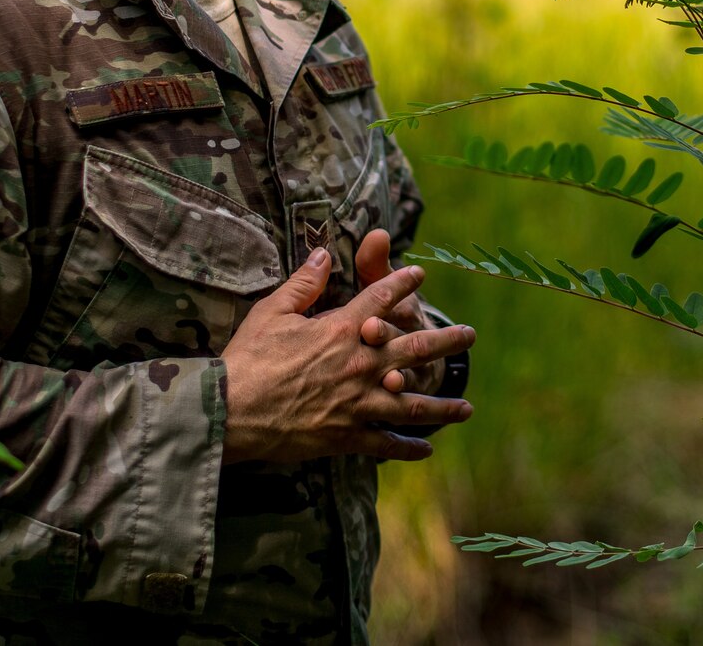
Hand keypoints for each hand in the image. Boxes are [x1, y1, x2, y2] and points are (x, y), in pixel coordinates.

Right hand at [220, 246, 475, 464]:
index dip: (402, 284)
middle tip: (471, 336)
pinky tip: (427, 449)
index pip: (380, 299)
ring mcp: (356, 403)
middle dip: (445, 341)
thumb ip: (304, 284)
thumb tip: (324, 254)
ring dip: (442, 405)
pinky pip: (385, 443)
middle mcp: (359, 365)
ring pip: (411, 404)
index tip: (420, 276)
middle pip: (414, 349)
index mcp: (341, 330)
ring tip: (467, 406)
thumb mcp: (273, 311)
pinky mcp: (346, 436)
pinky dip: (407, 447)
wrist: (232, 411)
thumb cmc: (248, 358)